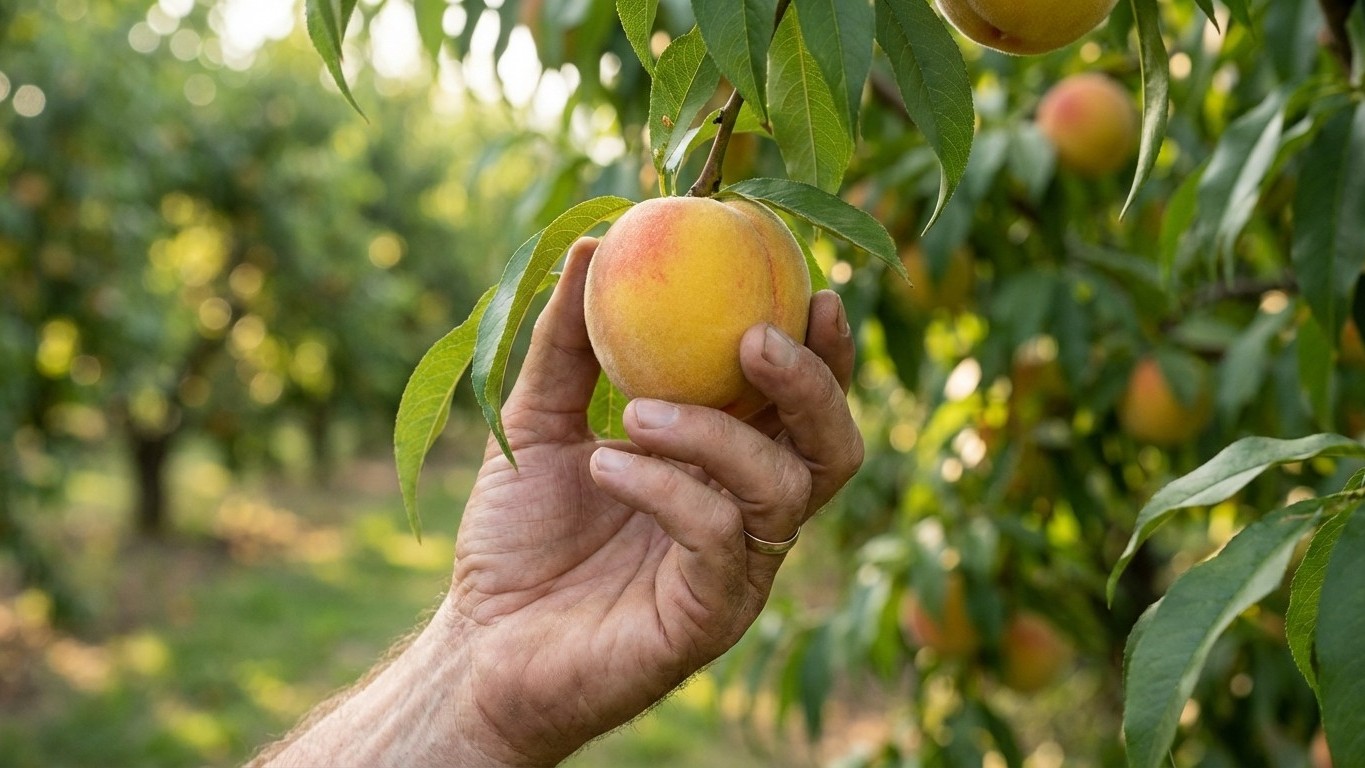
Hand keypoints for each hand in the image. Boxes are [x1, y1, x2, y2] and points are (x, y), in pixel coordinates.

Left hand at [452, 237, 861, 764]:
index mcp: (725, 465)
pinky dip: (667, 487)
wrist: (479, 640)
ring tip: (636, 413)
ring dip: (717, 433)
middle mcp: (746, 514)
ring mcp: (735, 569)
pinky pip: (720, 537)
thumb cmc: (517, 533)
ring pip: (784, 488)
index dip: (824, 350)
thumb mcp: (538, 419)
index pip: (800, 405)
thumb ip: (567, 341)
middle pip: (831, 448)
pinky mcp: (708, 617)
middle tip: (753, 339)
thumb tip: (591, 244)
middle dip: (811, 386)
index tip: (812, 286)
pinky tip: (604, 468)